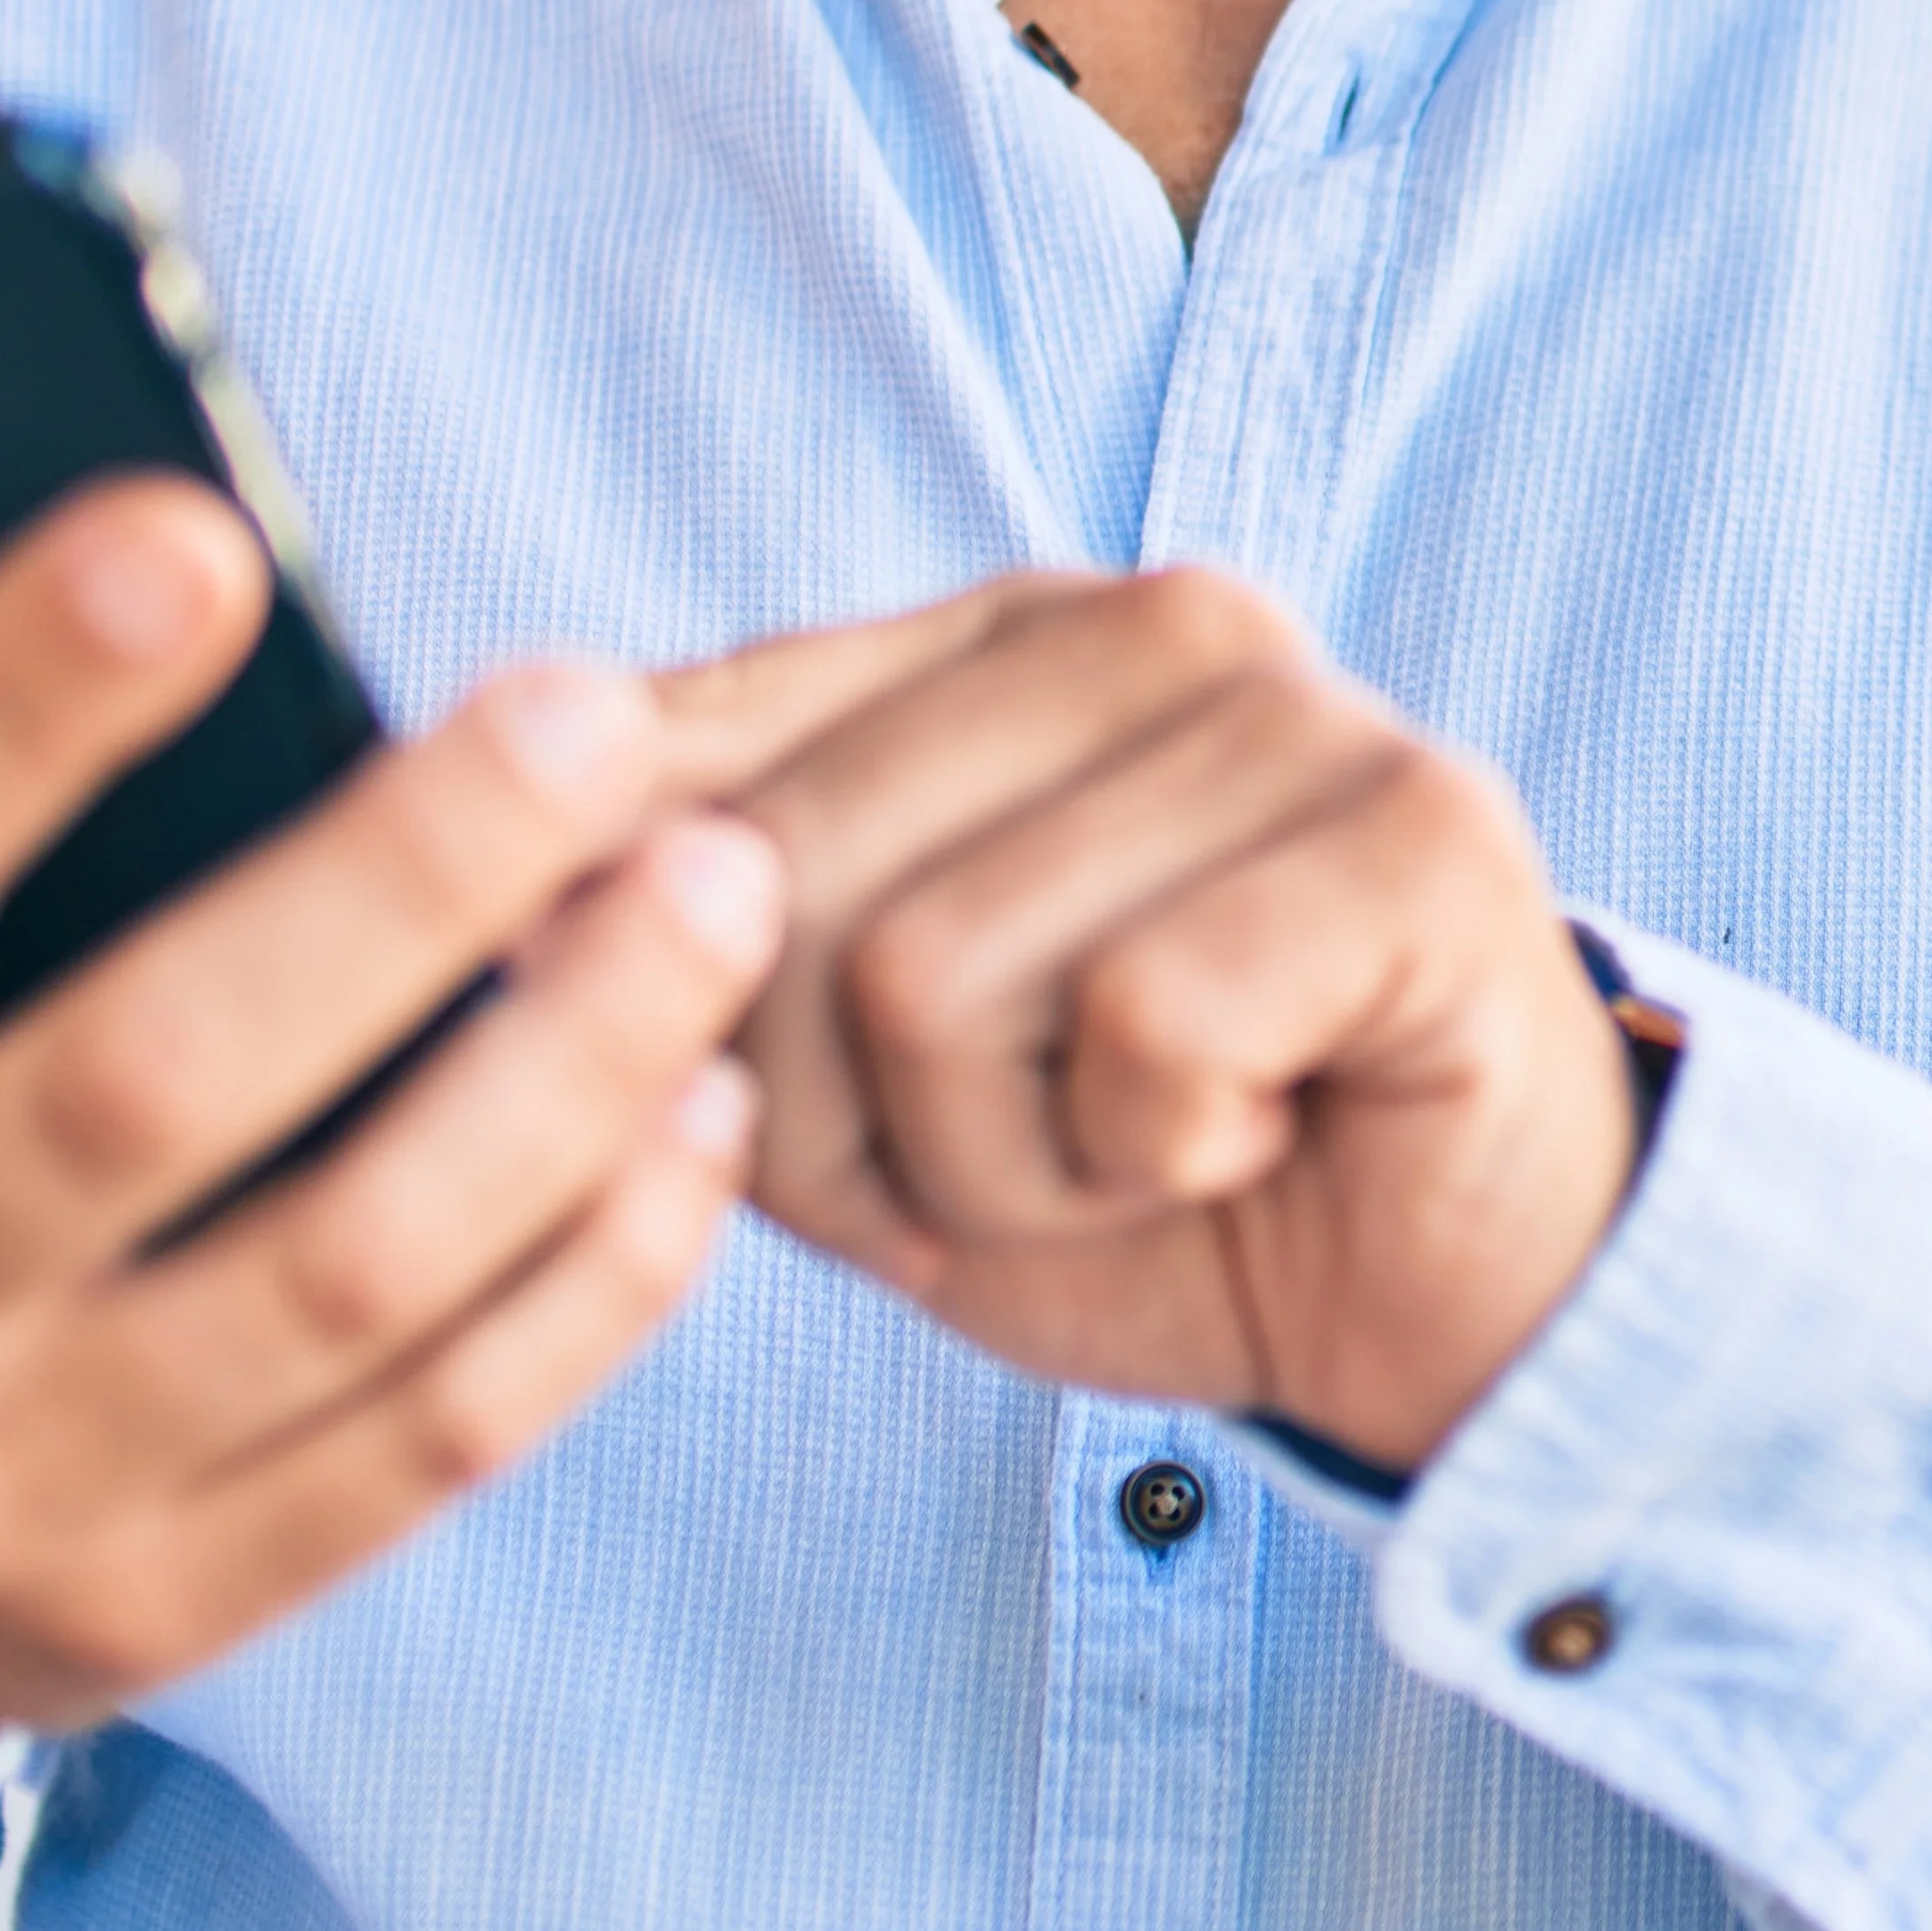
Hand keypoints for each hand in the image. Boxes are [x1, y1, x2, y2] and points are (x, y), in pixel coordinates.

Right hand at [0, 490, 795, 1930]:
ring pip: (343, 1276)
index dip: (19, 710)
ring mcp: (5, 1487)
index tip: (201, 539)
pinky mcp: (159, 1609)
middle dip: (400, 888)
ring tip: (714, 889)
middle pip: (153, 1084)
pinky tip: (699, 1115)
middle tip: (593, 715)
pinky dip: (594, 1281)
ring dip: (566, 1078)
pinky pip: (425, 1446)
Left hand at [656, 571, 1642, 1470]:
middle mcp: (1145, 618)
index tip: (852, 1112)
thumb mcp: (856, 1073)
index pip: (667, 768)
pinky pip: (1138, 1022)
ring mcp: (1297, 704)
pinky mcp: (1422, 827)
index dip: (702, 1021)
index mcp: (993, 639)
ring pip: (930, 975)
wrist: (1437, 1312)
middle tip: (1030, 1151)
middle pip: (772, 886)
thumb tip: (494, 887)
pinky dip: (1163, 1156)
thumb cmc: (1147, 1178)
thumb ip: (696, 946)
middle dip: (845, 1121)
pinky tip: (1256, 1134)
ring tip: (1153, 1143)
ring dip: (1009, 1161)